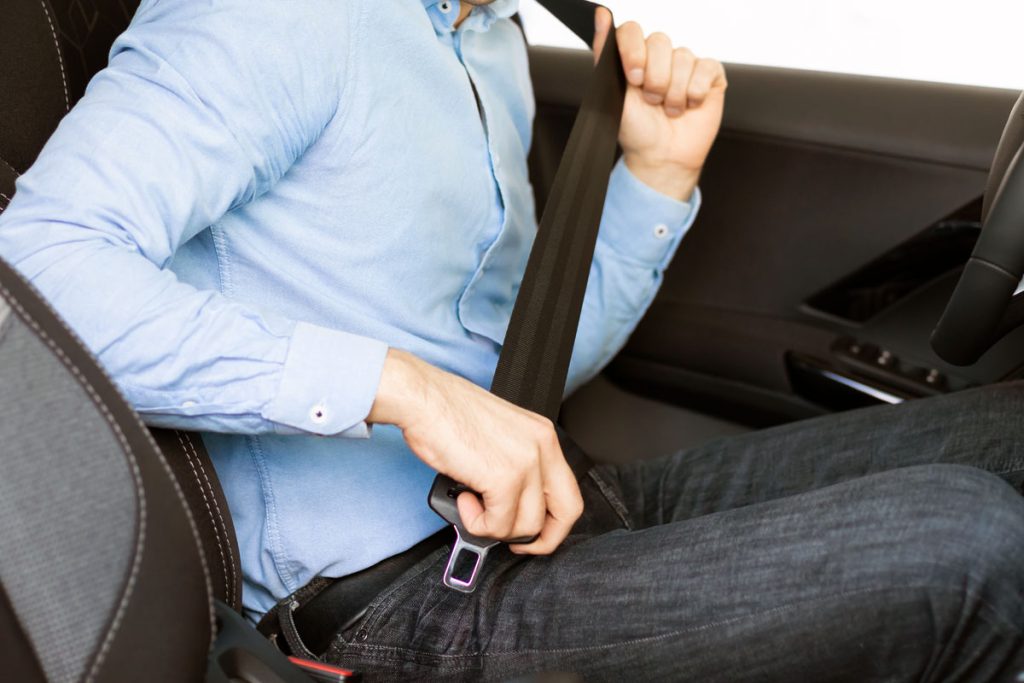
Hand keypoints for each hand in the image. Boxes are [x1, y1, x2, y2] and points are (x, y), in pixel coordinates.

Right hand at [368, 349, 583, 554]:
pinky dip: (478, 523)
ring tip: (473, 505)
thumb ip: (515, 467)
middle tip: (513, 541)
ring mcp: (526, 462)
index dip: (554, 522)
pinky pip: (499, 525)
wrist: (423, 398)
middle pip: (567, 512)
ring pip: (528, 526)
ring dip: (496, 527)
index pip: (569, 492)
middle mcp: (542, 446)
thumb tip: (512, 507)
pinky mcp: (503, 477)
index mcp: (543, 435)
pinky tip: (465, 500)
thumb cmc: (448, 413)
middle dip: (542, 539)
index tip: (534, 532)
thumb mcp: (499, 437)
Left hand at [594, 8, 726, 200]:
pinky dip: (696, 92)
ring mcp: (686, 64)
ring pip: (683, 57)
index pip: (633, 30)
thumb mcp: (612, 94)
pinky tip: (689, 105)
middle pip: (660, 41)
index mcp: (635, 57)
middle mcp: (660, 57)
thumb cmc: (637, 130)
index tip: (633, 78)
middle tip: (652, 102)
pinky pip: (706, 68)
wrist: (662, 157)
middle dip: (655, 79)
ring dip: (675, 92)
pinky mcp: (710, 74)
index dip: (634, 51)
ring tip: (670, 109)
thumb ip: (604, 54)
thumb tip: (600, 16)